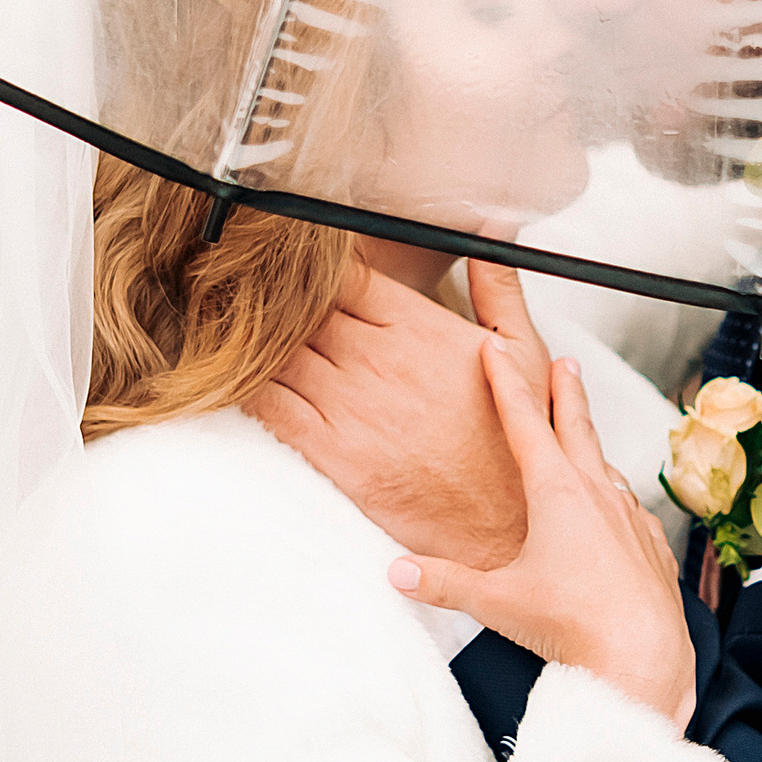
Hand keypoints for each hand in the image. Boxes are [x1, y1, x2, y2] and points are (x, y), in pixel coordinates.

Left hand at [251, 261, 551, 566]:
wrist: (502, 525)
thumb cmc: (516, 446)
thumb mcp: (528, 354)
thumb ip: (500, 289)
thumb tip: (495, 236)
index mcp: (422, 329)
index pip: (349, 277)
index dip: (318, 269)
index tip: (301, 267)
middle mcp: (380, 360)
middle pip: (306, 308)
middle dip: (280, 299)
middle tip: (254, 294)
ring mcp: (352, 405)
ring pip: (279, 350)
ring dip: (253, 338)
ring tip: (234, 330)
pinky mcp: (332, 450)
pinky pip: (271, 405)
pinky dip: (246, 386)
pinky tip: (234, 378)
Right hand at [391, 343, 695, 730]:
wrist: (643, 655)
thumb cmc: (572, 623)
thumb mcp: (496, 601)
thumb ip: (444, 583)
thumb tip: (396, 573)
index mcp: (557, 492)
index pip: (523, 422)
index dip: (504, 381)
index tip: (494, 346)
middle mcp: (598, 494)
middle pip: (577, 427)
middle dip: (566, 391)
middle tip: (565, 362)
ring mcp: (630, 519)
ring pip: (607, 467)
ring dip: (592, 445)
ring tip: (585, 437)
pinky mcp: (650, 547)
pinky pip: (631, 509)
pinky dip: (618, 497)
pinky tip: (616, 509)